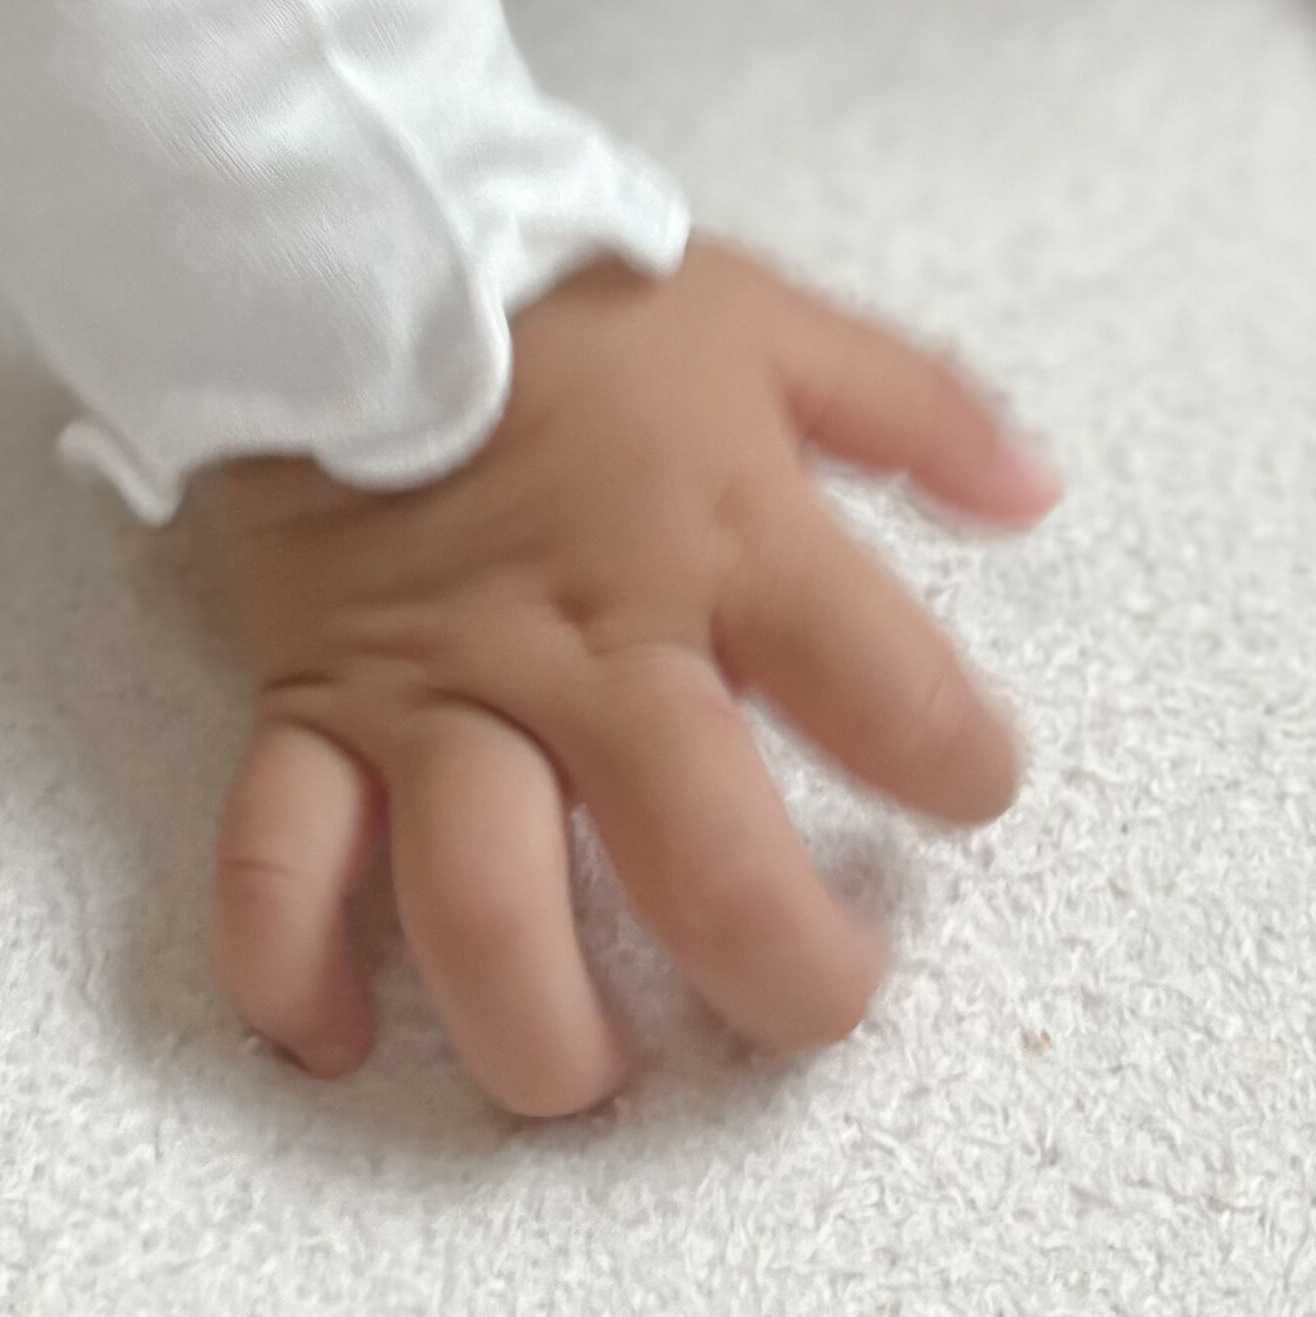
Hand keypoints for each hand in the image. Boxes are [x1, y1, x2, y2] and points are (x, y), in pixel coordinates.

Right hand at [200, 242, 1051, 1119]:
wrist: (346, 240)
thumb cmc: (560, 300)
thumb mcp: (769, 322)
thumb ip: (916, 407)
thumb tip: (1035, 487)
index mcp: (723, 540)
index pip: (891, 691)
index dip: (960, 765)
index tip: (970, 786)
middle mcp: (588, 638)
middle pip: (699, 853)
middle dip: (779, 970)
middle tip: (818, 1004)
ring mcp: (442, 687)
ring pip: (482, 900)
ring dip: (541, 1023)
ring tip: (589, 1076)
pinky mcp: (316, 705)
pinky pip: (280, 859)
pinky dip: (289, 966)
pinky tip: (331, 1038)